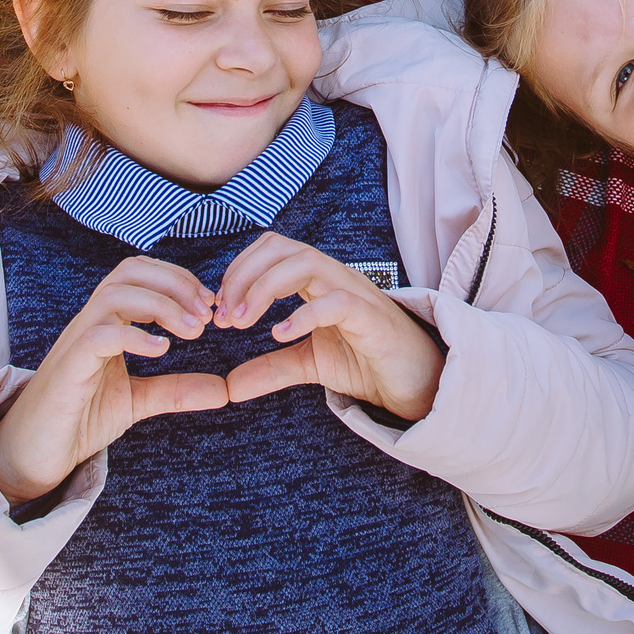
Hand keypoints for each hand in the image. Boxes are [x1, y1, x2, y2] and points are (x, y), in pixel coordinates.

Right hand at [0, 256, 228, 503]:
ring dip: (162, 305)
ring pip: (115, 294)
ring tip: (192, 332)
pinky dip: (134, 336)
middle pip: (130, 271)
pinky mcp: (68, 369)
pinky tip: (162, 350)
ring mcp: (76, 342)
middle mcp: (90, 322)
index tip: (210, 305)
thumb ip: (177, 390)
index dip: (180, 280)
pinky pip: (98, 335)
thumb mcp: (137, 400)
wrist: (34, 454)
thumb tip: (225, 390)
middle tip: (206, 314)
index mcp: (107, 322)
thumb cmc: (79, 419)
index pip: (141, 274)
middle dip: (175, 283)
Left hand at [214, 233, 445, 421]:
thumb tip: (228, 386)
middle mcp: (334, 277)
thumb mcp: (308, 364)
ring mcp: (355, 293)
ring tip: (242, 321)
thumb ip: (270, 369)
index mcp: (317, 280)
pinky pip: (336, 302)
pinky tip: (279, 335)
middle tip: (223, 316)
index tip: (218, 310)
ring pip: (306, 263)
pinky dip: (303, 315)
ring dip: (264, 288)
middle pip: (282, 247)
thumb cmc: (366, 361)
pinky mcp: (372, 318)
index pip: (271, 249)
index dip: (238, 271)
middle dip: (243, 275)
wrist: (415, 382)